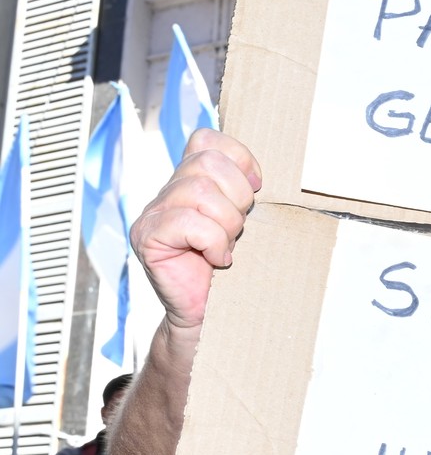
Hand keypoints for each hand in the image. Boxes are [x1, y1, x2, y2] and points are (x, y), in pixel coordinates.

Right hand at [129, 129, 261, 333]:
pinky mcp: (147, 238)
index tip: (254, 189)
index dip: (239, 159)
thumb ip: (242, 192)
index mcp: (189, 181)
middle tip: (237, 229)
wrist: (208, 314)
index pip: (207, 140)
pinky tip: (217, 259)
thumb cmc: (230, 269)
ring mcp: (152, 214)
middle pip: (208, 162)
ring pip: (200, 191)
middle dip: (237, 196)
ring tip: (225, 245)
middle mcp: (167, 193)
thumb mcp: (242, 221)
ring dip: (227, 223)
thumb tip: (259, 175)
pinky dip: (213, 242)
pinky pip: (190, 223)